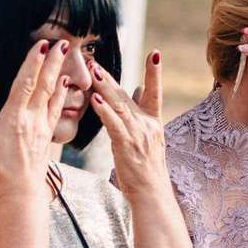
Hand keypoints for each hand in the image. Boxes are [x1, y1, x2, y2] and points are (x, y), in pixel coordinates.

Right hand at [0, 39, 70, 199]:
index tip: (42, 45)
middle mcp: (31, 118)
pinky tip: (66, 84)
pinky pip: (56, 108)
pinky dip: (62, 93)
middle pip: (44, 83)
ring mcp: (42, 126)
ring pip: (53, 93)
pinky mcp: (47, 135)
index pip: (26, 83)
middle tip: (61, 42)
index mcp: (14, 117)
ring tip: (66, 54)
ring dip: (59, 71)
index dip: (34, 62)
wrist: (21, 193)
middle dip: (53, 61)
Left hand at [88, 50, 167, 198]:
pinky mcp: (127, 145)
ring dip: (104, 88)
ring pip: (118, 106)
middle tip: (96, 62)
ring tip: (93, 73)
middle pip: (127, 96)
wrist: (152, 194)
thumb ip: (142, 114)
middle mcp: (147, 125)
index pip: (155, 93)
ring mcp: (138, 134)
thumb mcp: (149, 140)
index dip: (154, 73)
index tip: (155, 53)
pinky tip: (96, 100)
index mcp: (153, 123)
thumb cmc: (147, 170)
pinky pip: (114, 124)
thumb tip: (138, 90)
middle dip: (111, 78)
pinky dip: (105, 111)